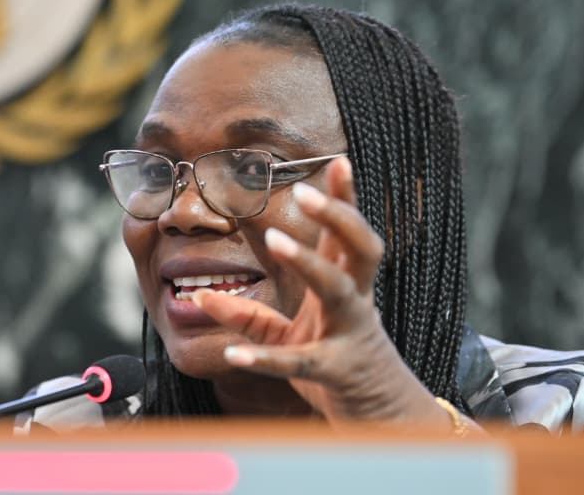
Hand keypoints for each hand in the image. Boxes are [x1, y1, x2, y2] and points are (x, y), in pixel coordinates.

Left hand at [193, 156, 450, 427]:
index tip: (339, 161)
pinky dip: (268, 359)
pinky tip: (234, 356)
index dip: (345, 198)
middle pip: (360, 248)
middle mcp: (355, 303)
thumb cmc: (336, 366)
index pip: (348, 234)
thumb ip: (249, 316)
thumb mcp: (292, 337)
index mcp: (348, 287)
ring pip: (338, 290)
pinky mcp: (338, 372)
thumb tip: (201, 296)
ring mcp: (350, 335)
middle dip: (338, 216)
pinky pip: (303, 362)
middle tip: (306, 192)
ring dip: (308, 262)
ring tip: (274, 238)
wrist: (382, 422)